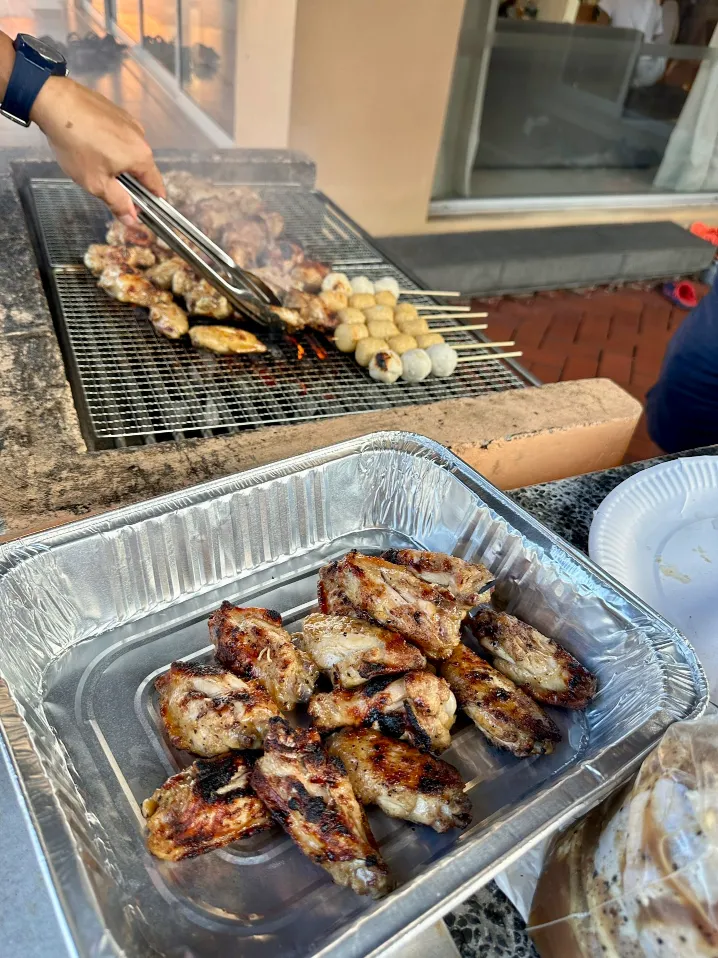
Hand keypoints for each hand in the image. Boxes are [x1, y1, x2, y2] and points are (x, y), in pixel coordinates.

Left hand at [30, 75, 163, 223]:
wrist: (55, 102)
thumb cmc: (76, 145)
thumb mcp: (96, 183)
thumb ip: (118, 202)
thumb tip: (133, 220)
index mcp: (142, 157)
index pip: (156, 186)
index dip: (151, 201)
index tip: (140, 209)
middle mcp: (141, 137)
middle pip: (142, 168)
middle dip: (130, 181)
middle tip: (107, 186)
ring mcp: (129, 121)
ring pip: (130, 151)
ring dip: (119, 161)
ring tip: (95, 162)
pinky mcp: (116, 111)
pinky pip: (120, 135)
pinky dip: (111, 144)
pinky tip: (92, 144)